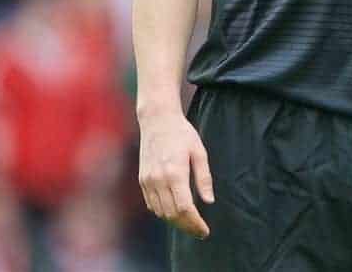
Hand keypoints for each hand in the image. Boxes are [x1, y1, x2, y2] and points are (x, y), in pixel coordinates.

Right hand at [137, 109, 214, 238]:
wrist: (157, 120)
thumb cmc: (181, 133)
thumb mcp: (199, 151)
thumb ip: (204, 177)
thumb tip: (209, 201)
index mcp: (175, 172)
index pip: (185, 208)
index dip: (195, 224)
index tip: (205, 231)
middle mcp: (159, 179)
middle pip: (172, 214)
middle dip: (187, 226)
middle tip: (199, 231)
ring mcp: (148, 180)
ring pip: (161, 212)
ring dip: (175, 221)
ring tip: (189, 222)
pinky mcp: (142, 179)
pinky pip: (151, 204)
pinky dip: (163, 212)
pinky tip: (174, 210)